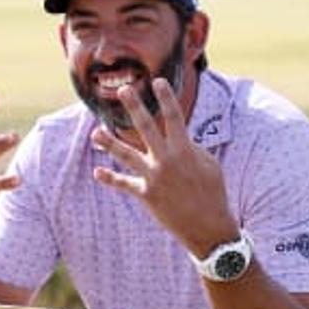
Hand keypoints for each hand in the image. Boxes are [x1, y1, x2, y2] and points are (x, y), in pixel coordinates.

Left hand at [90, 78, 237, 255]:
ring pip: (127, 155)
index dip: (166, 97)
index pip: (174, 117)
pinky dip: (111, 179)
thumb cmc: (213, 192)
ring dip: (109, 143)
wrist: (208, 228)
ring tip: (95, 133)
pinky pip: (125, 184)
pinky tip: (97, 172)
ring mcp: (154, 177)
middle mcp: (167, 160)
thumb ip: (191, 148)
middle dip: (135, 107)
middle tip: (123, 90)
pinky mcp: (146, 195)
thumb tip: (177, 139)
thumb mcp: (209, 165)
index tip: (158, 81)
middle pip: (147, 128)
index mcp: (185, 150)